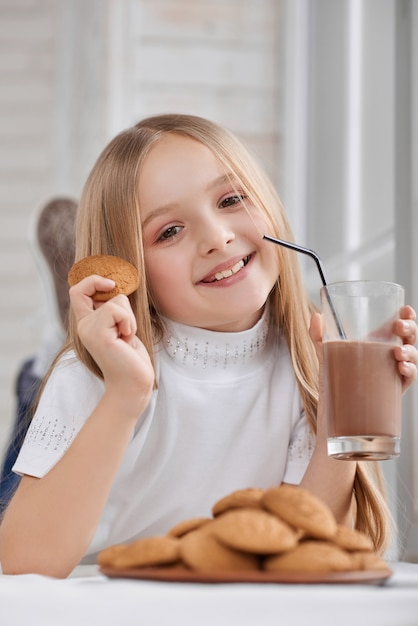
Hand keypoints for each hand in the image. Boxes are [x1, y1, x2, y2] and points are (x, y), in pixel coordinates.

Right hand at [69, 275, 154, 416]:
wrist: (132, 385)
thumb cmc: (131, 357)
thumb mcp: (121, 327)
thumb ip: (113, 309)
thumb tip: (117, 288)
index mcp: (86, 323)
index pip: (78, 291)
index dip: (93, 280)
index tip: (111, 285)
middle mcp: (83, 325)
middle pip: (103, 292)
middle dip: (124, 307)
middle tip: (125, 331)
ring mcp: (88, 329)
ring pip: (116, 301)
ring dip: (129, 318)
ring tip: (126, 338)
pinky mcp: (98, 334)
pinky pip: (118, 310)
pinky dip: (129, 323)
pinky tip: (126, 340)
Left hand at [309, 306, 417, 394]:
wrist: (335, 407)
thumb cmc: (336, 375)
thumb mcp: (325, 352)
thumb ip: (318, 335)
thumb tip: (315, 316)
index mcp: (380, 341)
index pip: (400, 323)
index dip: (407, 315)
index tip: (405, 309)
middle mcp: (391, 353)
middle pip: (410, 336)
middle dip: (410, 328)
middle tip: (398, 326)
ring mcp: (395, 370)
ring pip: (413, 356)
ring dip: (410, 351)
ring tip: (398, 352)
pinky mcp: (395, 388)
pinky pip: (409, 378)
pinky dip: (410, 371)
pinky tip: (401, 367)